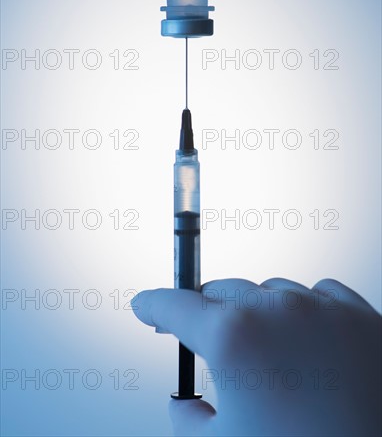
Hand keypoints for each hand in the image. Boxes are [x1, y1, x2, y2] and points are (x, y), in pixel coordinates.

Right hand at [132, 278, 380, 435]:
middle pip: (221, 291)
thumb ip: (187, 420)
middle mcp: (279, 310)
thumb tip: (186, 405)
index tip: (146, 305)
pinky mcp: (360, 316)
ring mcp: (323, 308)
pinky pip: (318, 295)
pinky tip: (306, 343)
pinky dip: (304, 311)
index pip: (173, 305)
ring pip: (269, 291)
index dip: (152, 306)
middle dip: (206, 313)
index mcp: (235, 337)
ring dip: (257, 313)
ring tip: (267, 358)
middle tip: (208, 343)